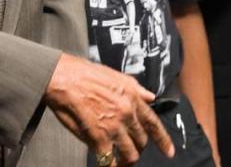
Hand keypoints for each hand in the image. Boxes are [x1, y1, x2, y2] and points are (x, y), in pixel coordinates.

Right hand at [43, 53, 173, 165]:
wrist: (62, 78)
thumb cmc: (82, 73)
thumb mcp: (114, 75)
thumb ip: (135, 88)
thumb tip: (150, 96)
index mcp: (132, 97)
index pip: (153, 123)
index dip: (163, 140)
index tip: (168, 151)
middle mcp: (126, 113)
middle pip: (141, 141)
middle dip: (137, 147)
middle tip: (129, 149)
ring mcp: (113, 127)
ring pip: (130, 154)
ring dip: (126, 160)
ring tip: (121, 162)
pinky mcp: (98, 138)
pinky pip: (110, 160)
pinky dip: (110, 166)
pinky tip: (108, 165)